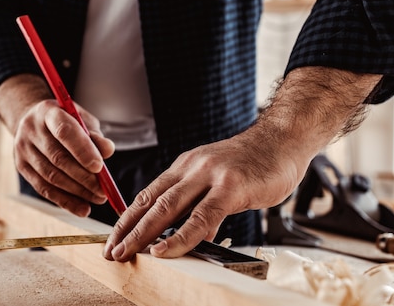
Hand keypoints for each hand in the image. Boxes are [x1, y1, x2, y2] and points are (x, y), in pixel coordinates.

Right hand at [13, 99, 114, 215]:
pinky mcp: (21, 166)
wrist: (33, 121)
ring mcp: (22, 149)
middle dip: (83, 177)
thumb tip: (107, 151)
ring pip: (51, 176)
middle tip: (103, 190)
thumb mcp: (82, 119)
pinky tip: (82, 208)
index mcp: (48, 112)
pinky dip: (65, 201)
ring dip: (77, 191)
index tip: (100, 167)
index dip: (82, 150)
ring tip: (98, 198)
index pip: (64, 131)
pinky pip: (44, 188)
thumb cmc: (65, 120)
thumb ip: (94, 135)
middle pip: (57, 158)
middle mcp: (31, 129)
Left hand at [103, 66, 381, 261]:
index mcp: (185, 166)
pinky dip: (180, 236)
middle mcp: (191, 168)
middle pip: (150, 202)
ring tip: (126, 253)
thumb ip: (201, 201)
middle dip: (127, 229)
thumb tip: (191, 233)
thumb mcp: (217, 176)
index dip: (128, 218)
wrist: (283, 140)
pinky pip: (201, 217)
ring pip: (168, 208)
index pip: (147, 194)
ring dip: (143, 234)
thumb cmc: (253, 162)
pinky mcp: (231, 187)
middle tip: (110, 251)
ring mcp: (210, 176)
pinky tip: (165, 250)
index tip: (113, 238)